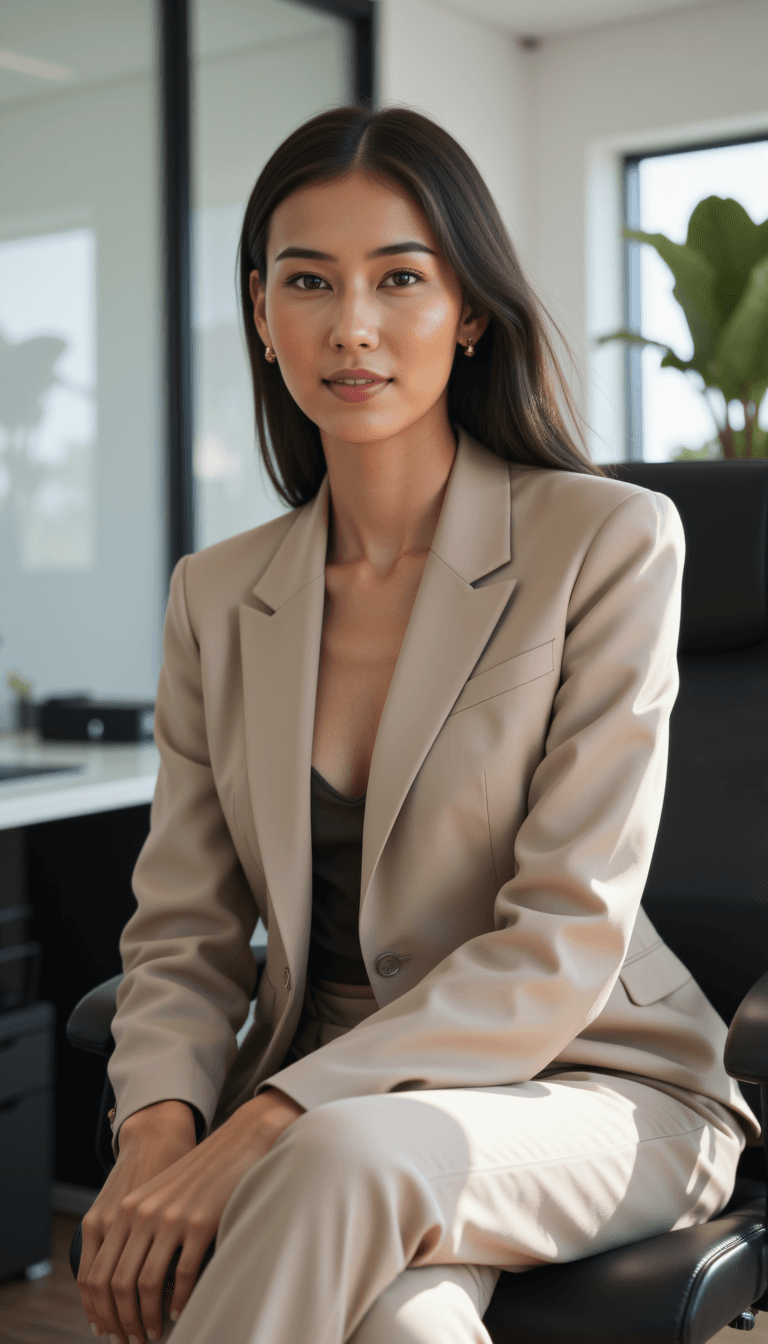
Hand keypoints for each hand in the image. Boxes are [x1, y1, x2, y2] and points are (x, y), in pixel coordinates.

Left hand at [78, 1091, 303, 1342]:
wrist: (236, 1143)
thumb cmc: (197, 1176)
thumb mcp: (156, 1196)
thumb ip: (137, 1228)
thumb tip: (121, 1280)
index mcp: (127, 1209)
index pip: (98, 1270)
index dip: (98, 1307)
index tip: (106, 1328)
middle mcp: (142, 1213)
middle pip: (118, 1282)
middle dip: (120, 1320)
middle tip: (129, 1340)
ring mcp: (171, 1218)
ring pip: (146, 1283)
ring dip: (146, 1317)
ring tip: (152, 1332)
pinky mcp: (200, 1223)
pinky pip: (182, 1273)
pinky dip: (178, 1300)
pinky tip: (179, 1311)